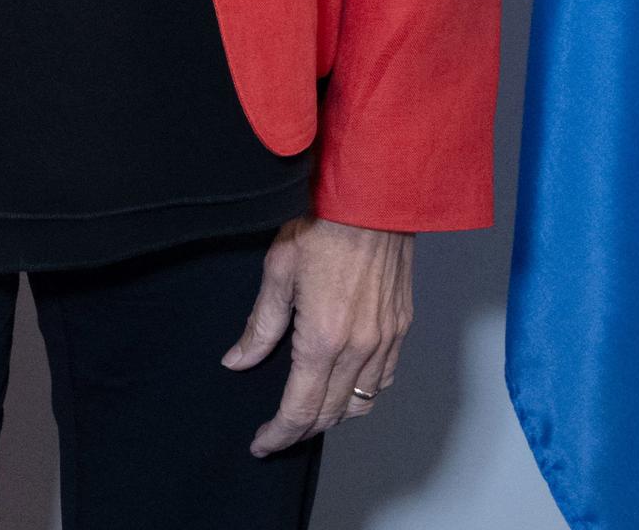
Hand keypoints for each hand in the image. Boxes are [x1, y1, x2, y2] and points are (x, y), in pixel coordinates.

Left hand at [225, 215, 413, 453]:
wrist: (374, 195)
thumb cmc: (323, 223)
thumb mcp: (278, 270)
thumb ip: (259, 326)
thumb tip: (237, 362)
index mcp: (322, 338)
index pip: (300, 409)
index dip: (278, 433)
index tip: (262, 443)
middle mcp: (358, 347)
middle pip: (331, 414)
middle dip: (302, 430)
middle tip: (278, 432)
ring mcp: (385, 338)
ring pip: (361, 403)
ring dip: (334, 416)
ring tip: (309, 412)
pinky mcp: (401, 325)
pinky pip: (385, 377)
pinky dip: (364, 393)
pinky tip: (346, 385)